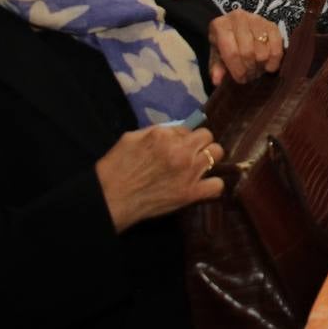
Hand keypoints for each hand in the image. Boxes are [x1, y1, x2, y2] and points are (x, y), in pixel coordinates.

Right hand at [95, 125, 223, 232]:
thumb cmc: (115, 168)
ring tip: (198, 167)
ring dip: (208, 159)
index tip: (177, 146)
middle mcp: (180, 150)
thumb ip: (156, 132)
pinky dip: (213, 185)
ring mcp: (188, 172)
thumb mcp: (130, 138)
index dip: (183, 138)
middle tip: (191, 154)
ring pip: (217, 154)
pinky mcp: (191, 193)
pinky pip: (217, 185)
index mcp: (163, 135)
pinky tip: (203, 186)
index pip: (188, 129)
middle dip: (200, 144)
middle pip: (207, 137)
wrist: (110, 200)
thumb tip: (176, 131)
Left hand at [208, 10, 283, 85]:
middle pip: (248, 52)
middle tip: (249, 76)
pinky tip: (268, 67)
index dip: (237, 70)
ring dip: (261, 66)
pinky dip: (274, 61)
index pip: (231, 52)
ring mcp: (257, 20)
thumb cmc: (227, 42)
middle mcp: (239, 18)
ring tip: (257, 70)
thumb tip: (217, 81)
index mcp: (220, 26)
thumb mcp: (217, 54)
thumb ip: (216, 67)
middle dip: (249, 69)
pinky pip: (277, 47)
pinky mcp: (272, 25)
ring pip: (263, 51)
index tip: (240, 79)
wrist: (239, 26)